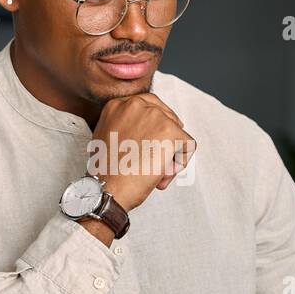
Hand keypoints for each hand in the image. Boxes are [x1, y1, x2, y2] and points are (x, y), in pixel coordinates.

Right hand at [88, 93, 195, 211]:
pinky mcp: (171, 132)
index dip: (156, 128)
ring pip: (178, 133)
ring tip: (153, 172)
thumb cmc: (106, 172)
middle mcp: (137, 105)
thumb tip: (148, 133)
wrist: (106, 188)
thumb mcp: (107, 138)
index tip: (155, 142)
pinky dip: (180, 164)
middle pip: (167, 118)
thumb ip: (125, 128)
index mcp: (118, 105)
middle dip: (165, 142)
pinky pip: (189, 146)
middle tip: (152, 162)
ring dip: (171, 154)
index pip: (150, 106)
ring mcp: (155, 117)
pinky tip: (162, 175)